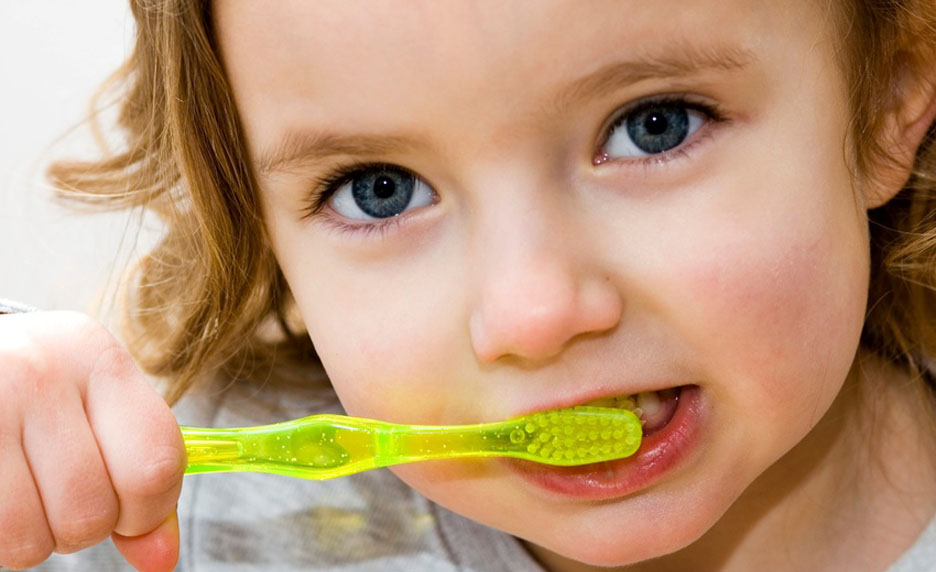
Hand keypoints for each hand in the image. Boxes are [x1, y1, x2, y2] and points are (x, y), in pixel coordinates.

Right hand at [0, 311, 184, 570]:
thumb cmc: (40, 388)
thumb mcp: (100, 408)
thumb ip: (142, 478)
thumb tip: (161, 559)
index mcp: (97, 359)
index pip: (154, 467)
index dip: (148, 511)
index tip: (130, 506)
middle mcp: (40, 374)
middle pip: (92, 513)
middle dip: (85, 526)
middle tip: (62, 491)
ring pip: (32, 539)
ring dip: (35, 537)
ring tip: (24, 491)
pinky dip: (1, 538)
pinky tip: (2, 493)